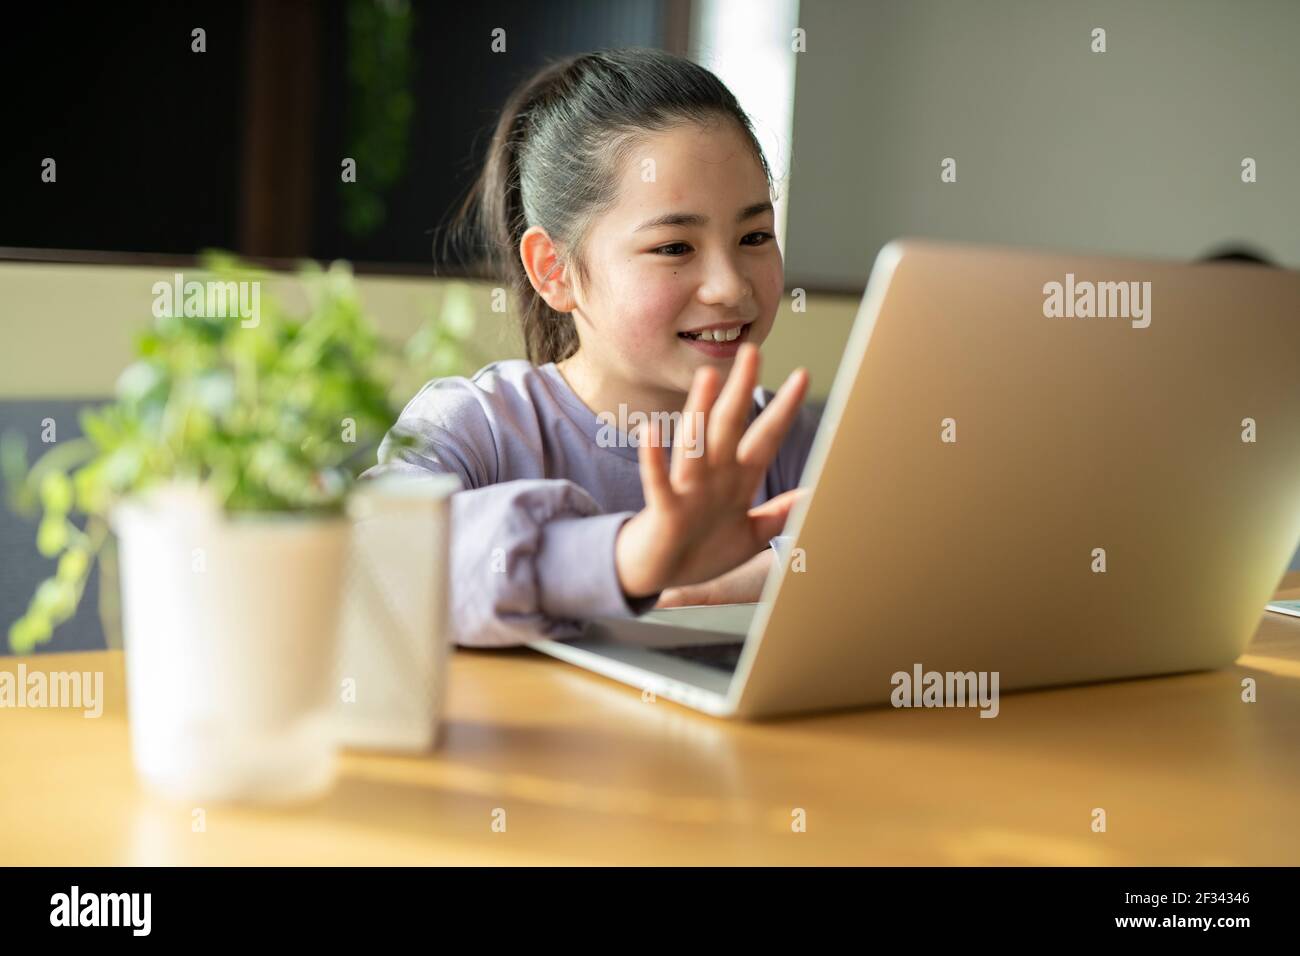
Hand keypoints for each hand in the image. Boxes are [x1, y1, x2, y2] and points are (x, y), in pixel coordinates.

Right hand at [615, 343, 808, 598]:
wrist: (658, 576)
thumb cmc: (701, 552)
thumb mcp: (750, 535)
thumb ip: (780, 515)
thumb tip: (814, 496)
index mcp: (736, 481)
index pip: (765, 437)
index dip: (784, 408)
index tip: (803, 375)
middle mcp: (713, 477)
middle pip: (729, 426)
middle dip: (741, 390)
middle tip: (751, 351)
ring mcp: (688, 490)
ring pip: (696, 445)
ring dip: (701, 412)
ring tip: (707, 377)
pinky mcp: (665, 510)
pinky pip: (658, 480)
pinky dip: (654, 458)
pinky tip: (651, 431)